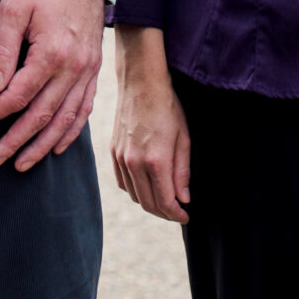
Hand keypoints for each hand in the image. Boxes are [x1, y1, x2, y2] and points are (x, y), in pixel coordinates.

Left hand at [0, 0, 102, 171]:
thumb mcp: (12, 6)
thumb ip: (2, 48)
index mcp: (51, 52)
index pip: (18, 96)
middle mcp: (73, 67)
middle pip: (42, 115)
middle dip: (16, 141)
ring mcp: (87, 70)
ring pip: (66, 119)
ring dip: (42, 145)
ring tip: (21, 164)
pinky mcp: (94, 69)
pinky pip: (84, 108)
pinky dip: (71, 131)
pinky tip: (56, 146)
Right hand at [108, 26, 191, 222]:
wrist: (140, 82)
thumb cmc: (167, 106)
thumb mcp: (183, 138)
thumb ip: (182, 171)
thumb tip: (183, 199)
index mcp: (156, 161)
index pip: (165, 202)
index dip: (177, 214)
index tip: (186, 216)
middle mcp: (135, 163)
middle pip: (148, 203)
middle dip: (165, 212)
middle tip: (177, 211)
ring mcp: (121, 158)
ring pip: (134, 195)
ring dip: (150, 203)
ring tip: (164, 200)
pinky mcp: (113, 151)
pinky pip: (122, 182)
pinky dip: (134, 190)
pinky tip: (146, 186)